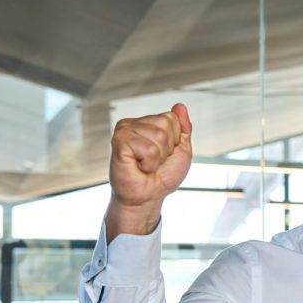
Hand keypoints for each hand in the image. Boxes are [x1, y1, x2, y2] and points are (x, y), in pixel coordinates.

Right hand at [106, 103, 192, 239]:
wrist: (148, 197)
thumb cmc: (162, 176)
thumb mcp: (181, 150)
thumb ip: (183, 128)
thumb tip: (180, 106)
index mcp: (148, 122)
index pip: (172, 118)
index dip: (174, 141)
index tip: (164, 155)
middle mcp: (134, 123)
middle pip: (165, 124)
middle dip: (166, 149)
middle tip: (154, 161)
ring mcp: (124, 130)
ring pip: (159, 136)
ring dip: (157, 158)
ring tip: (145, 164)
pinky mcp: (119, 142)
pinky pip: (148, 148)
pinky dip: (149, 163)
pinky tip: (138, 167)